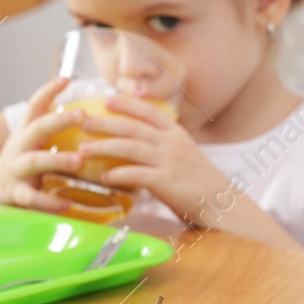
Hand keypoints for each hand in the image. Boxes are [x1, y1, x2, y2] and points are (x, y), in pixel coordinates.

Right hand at [0, 77, 84, 212]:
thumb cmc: (23, 161)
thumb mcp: (36, 141)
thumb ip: (59, 128)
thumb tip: (98, 114)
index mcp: (28, 132)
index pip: (35, 106)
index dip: (48, 91)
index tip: (66, 79)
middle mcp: (20, 146)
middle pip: (37, 128)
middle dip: (59, 120)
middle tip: (83, 115)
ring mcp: (15, 169)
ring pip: (34, 161)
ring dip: (56, 159)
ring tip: (78, 160)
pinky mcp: (15, 194)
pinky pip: (32, 198)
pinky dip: (49, 202)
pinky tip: (67, 204)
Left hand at [78, 97, 230, 226]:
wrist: (221, 202)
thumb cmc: (199, 181)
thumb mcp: (185, 153)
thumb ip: (163, 144)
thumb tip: (136, 140)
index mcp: (177, 133)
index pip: (149, 112)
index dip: (126, 104)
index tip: (105, 100)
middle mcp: (172, 143)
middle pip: (132, 127)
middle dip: (104, 123)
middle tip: (82, 121)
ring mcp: (170, 162)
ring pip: (130, 147)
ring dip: (103, 147)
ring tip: (83, 150)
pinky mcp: (167, 182)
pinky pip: (136, 174)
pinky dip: (117, 174)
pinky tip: (104, 177)